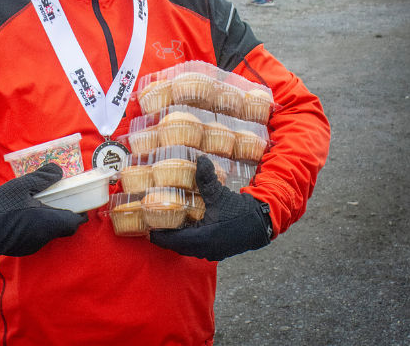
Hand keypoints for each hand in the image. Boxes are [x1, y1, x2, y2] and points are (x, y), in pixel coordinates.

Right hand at [0, 163, 87, 256]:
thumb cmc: (1, 205)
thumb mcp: (23, 185)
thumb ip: (43, 177)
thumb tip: (58, 170)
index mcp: (47, 222)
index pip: (73, 223)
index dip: (79, 214)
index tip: (80, 205)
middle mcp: (43, 237)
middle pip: (62, 228)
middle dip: (64, 216)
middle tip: (61, 201)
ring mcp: (32, 245)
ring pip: (49, 234)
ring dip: (50, 221)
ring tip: (42, 205)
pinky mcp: (21, 249)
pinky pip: (37, 237)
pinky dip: (38, 227)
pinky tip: (28, 215)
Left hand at [149, 157, 271, 260]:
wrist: (262, 222)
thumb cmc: (240, 211)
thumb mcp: (220, 193)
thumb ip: (207, 178)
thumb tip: (199, 158)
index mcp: (203, 238)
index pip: (174, 240)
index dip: (159, 235)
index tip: (147, 228)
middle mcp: (206, 249)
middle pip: (178, 245)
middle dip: (166, 236)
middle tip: (153, 223)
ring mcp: (212, 251)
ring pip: (187, 247)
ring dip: (177, 238)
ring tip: (165, 224)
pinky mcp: (218, 249)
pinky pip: (196, 246)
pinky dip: (188, 238)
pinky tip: (185, 226)